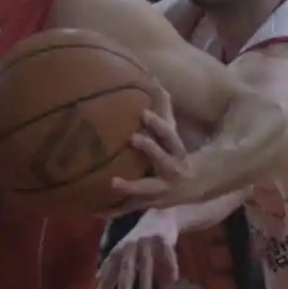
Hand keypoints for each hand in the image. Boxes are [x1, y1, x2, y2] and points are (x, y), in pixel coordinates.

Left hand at [97, 209, 180, 288]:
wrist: (160, 217)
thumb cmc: (137, 242)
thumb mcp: (122, 253)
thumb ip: (112, 269)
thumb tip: (97, 285)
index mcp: (118, 251)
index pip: (108, 271)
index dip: (103, 287)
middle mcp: (130, 246)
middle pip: (125, 265)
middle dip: (124, 282)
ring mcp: (147, 242)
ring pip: (145, 262)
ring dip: (145, 277)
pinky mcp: (163, 239)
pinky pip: (167, 255)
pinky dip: (170, 267)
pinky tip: (172, 281)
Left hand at [107, 88, 194, 210]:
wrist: (193, 187)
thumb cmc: (175, 154)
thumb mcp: (172, 134)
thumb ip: (164, 109)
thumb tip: (155, 78)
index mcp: (177, 152)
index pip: (170, 136)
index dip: (159, 125)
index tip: (144, 114)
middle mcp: (171, 171)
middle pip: (164, 159)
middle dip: (151, 150)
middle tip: (133, 138)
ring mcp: (161, 191)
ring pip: (148, 188)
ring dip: (131, 186)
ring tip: (113, 182)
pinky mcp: (148, 204)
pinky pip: (129, 208)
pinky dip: (113, 210)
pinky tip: (94, 210)